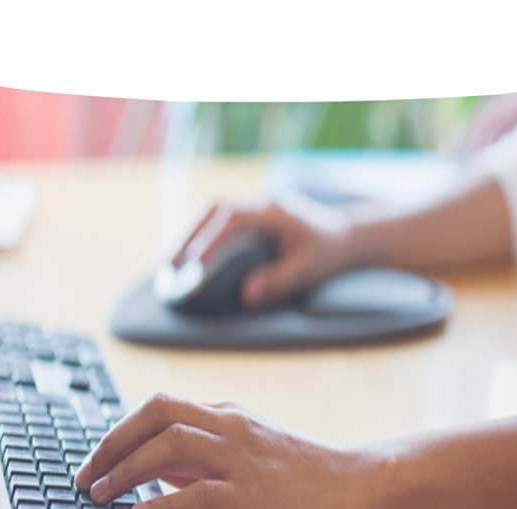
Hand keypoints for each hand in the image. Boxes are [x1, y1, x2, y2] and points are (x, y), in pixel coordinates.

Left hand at [75, 392, 374, 508]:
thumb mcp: (252, 454)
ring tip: (101, 496)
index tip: (95, 460)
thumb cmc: (307, 478)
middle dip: (112, 445)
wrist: (362, 490)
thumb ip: (205, 458)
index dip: (119, 431)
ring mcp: (244, 462)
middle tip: (85, 478)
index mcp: (229, 417)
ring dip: (127, 470)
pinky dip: (163, 505)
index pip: (160, 408)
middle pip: (157, 417)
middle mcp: (232, 430)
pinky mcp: (256, 500)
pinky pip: (200, 496)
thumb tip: (155, 470)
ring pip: (172, 447)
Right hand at [172, 198, 351, 309]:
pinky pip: (220, 222)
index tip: (193, 263)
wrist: (347, 235)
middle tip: (168, 264)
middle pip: (214, 210)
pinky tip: (189, 259)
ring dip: (190, 236)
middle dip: (188, 236)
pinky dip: (202, 237)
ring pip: (213, 214)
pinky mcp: (253, 218)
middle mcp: (261, 204)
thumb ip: (279, 281)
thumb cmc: (328, 252)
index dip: (210, 239)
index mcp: (274, 211)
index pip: (233, 219)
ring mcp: (255, 208)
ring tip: (170, 263)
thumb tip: (247, 296)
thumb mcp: (308, 269)